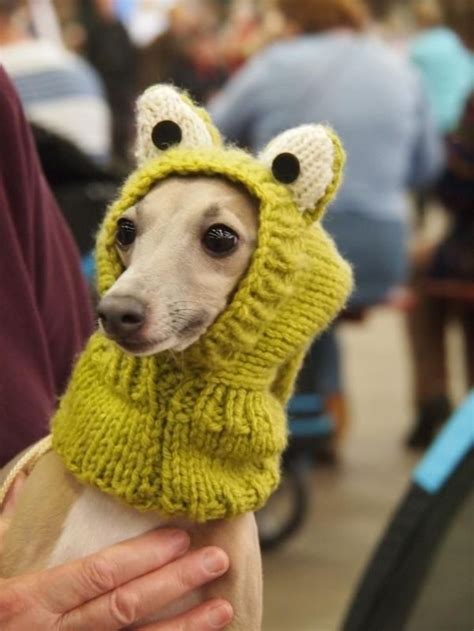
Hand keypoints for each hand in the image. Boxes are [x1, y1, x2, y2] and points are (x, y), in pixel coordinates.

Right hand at [0, 529, 232, 629]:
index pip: (99, 573)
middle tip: (217, 560)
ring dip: (184, 629)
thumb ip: (7, 525)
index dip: (143, 557)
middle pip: (126, 605)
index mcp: (32, 600)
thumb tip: (23, 483)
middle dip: (176, 583)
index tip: (180, 538)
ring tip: (222, 609)